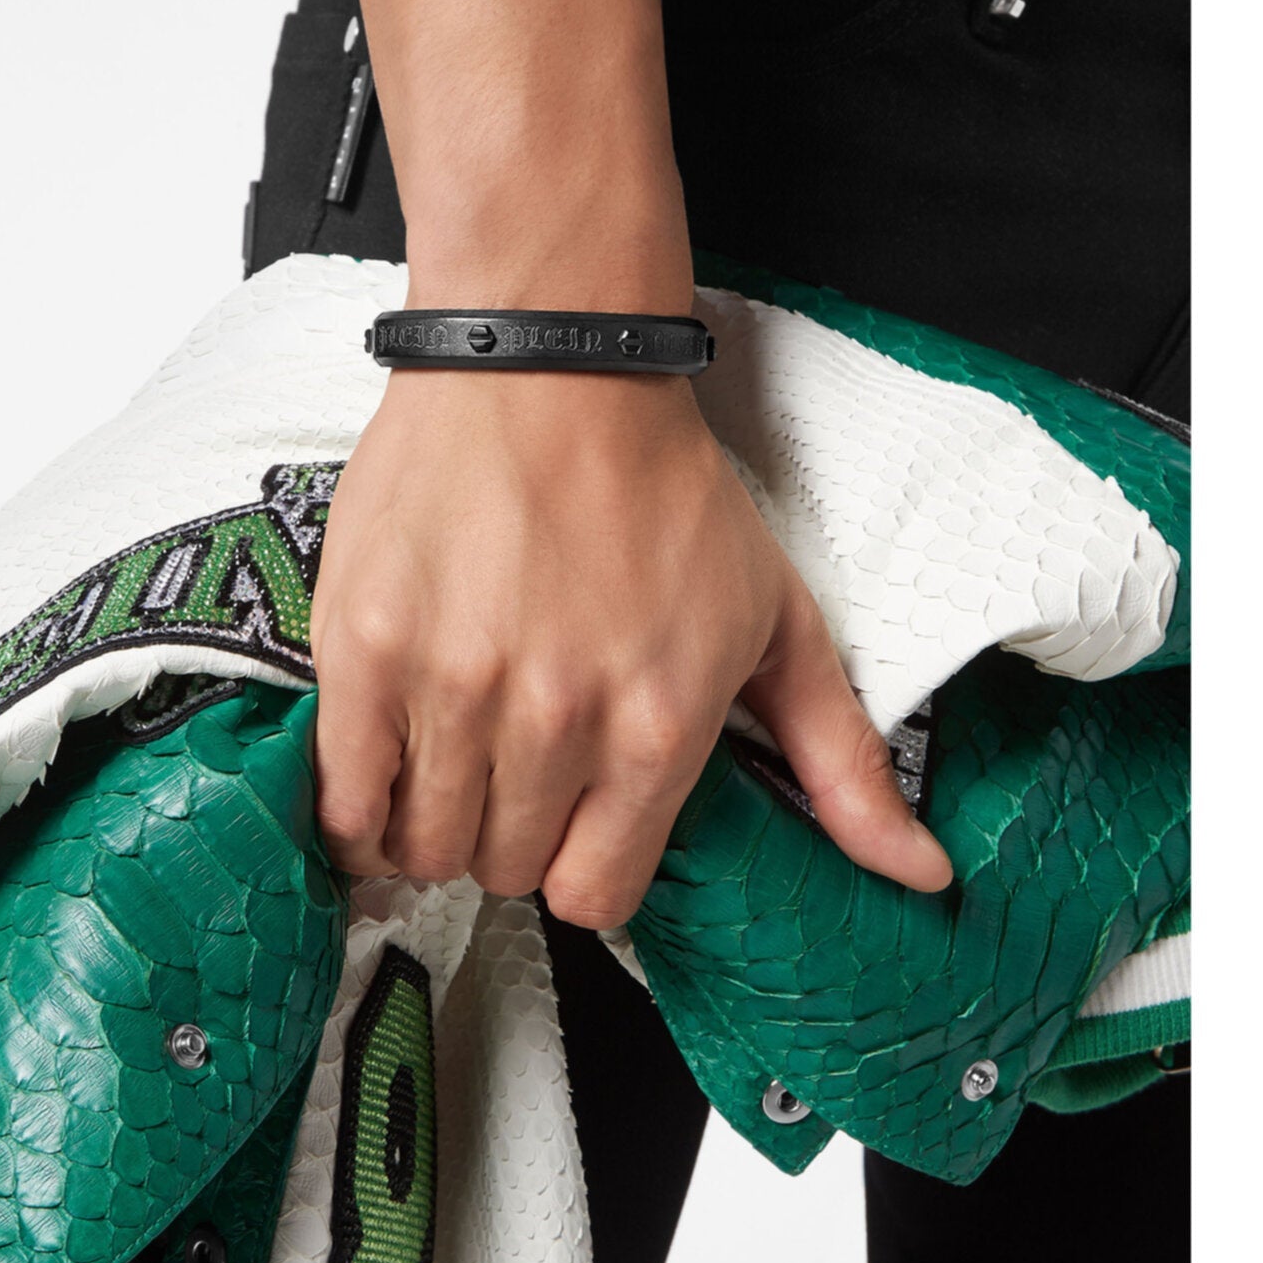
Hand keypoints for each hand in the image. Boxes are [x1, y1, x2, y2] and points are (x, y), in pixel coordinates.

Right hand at [310, 364, 952, 928]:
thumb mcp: (780, 623)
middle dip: (510, 836)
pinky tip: (380, 768)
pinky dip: (355, 807)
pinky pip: (341, 798)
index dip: (581, 864)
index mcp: (659, 730)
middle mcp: (557, 723)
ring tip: (447, 760)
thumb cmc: (660, 489)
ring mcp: (453, 688)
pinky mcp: (366, 652)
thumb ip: (841, 762)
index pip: (596, 895)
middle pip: (505, 870)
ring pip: (422, 843)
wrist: (551, 367)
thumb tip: (921, 875)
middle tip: (510, 770)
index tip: (569, 822)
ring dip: (432, 822)